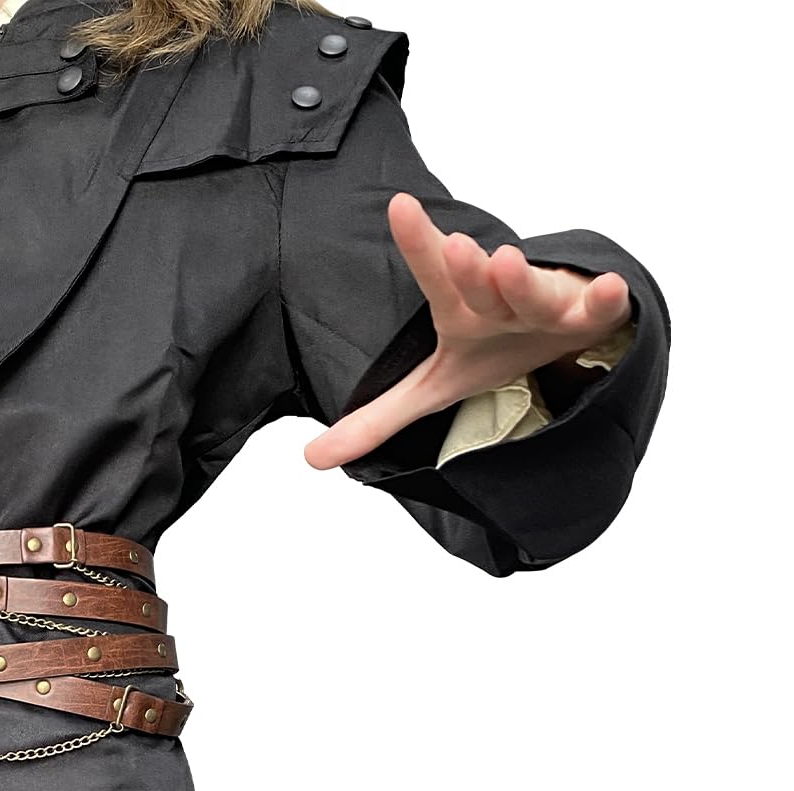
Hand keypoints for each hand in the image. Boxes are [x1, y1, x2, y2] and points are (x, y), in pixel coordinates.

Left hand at [304, 192, 631, 470]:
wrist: (569, 345)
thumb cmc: (498, 349)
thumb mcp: (436, 386)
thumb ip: (377, 418)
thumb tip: (311, 459)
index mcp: (461, 306)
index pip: (435, 272)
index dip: (418, 242)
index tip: (400, 205)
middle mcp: (499, 296)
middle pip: (481, 282)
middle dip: (469, 267)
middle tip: (456, 247)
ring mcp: (545, 303)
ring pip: (533, 291)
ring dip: (521, 279)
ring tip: (505, 260)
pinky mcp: (587, 315)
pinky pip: (596, 307)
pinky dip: (603, 298)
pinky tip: (606, 287)